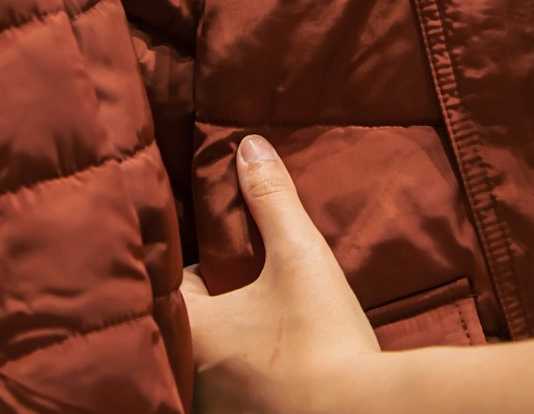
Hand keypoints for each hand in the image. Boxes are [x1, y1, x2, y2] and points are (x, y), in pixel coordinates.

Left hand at [185, 135, 384, 413]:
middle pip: (190, 320)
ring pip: (210, 355)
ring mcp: (212, 406)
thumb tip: (250, 146)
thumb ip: (271, 198)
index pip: (171, 281)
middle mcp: (187, 375)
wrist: (362, 413)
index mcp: (188, 331)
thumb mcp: (299, 255)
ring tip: (266, 318)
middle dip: (216, 299)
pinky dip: (246, 369)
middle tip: (250, 277)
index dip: (196, 260)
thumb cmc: (322, 338)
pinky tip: (279, 357)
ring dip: (231, 337)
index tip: (221, 248)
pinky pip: (231, 385)